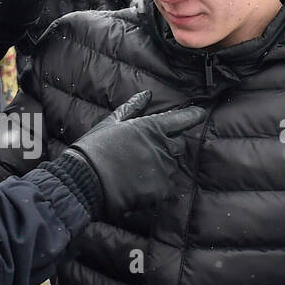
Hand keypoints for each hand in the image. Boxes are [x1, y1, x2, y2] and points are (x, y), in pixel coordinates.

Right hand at [61, 91, 207, 218]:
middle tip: (148, 154)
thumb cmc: (94, 149)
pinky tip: (136, 187)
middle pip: (179, 146)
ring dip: (160, 169)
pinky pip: (166, 188)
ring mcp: (163, 168)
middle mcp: (161, 146)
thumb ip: (132, 109)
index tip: (200, 114)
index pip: (181, 120)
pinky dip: (155, 188)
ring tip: (135, 173)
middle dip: (170, 147)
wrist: (84, 179)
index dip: (192, 116)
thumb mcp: (111, 124)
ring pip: (171, 167)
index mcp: (150, 127)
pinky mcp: (161, 189)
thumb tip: (146, 95)